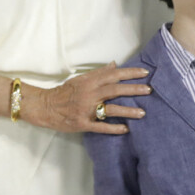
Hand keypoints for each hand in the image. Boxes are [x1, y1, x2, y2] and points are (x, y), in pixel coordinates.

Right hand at [20, 62, 149, 134]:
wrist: (46, 106)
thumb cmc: (65, 91)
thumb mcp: (81, 78)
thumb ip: (99, 72)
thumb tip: (115, 65)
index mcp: (90, 81)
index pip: (113, 75)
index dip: (129, 73)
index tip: (144, 72)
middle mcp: (89, 94)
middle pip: (114, 90)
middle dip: (133, 89)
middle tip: (149, 90)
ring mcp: (86, 110)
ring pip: (110, 109)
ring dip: (127, 111)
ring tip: (142, 112)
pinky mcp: (83, 124)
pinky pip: (100, 127)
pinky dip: (113, 128)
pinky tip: (126, 129)